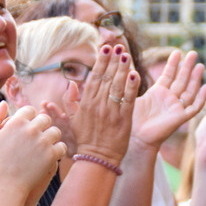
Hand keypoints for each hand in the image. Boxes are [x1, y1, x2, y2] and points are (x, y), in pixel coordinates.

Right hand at [0, 104, 65, 201]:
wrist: (3, 189)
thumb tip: (4, 103)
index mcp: (15, 122)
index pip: (29, 110)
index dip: (28, 118)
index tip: (26, 129)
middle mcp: (31, 129)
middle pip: (44, 119)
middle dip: (41, 127)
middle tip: (35, 138)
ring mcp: (43, 142)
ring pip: (55, 131)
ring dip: (50, 138)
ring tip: (43, 147)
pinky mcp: (51, 155)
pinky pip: (60, 146)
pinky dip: (57, 150)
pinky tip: (49, 156)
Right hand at [67, 44, 138, 165]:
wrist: (97, 158)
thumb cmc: (85, 139)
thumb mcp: (72, 119)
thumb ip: (70, 100)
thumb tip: (71, 83)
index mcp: (86, 103)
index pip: (94, 77)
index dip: (100, 62)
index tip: (105, 48)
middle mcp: (98, 104)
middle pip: (107, 77)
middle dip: (113, 60)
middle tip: (118, 46)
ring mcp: (111, 111)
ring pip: (117, 85)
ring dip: (122, 68)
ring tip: (126, 55)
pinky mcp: (123, 119)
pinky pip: (128, 99)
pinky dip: (131, 86)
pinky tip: (135, 73)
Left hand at [130, 50, 205, 149]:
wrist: (136, 137)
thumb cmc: (132, 119)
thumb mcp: (130, 96)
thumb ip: (131, 82)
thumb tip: (125, 67)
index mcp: (157, 92)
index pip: (168, 75)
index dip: (172, 64)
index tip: (176, 52)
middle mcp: (168, 98)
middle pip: (181, 79)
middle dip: (187, 66)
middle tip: (193, 53)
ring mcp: (175, 107)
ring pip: (189, 90)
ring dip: (195, 79)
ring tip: (201, 66)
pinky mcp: (180, 118)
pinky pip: (194, 107)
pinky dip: (201, 98)